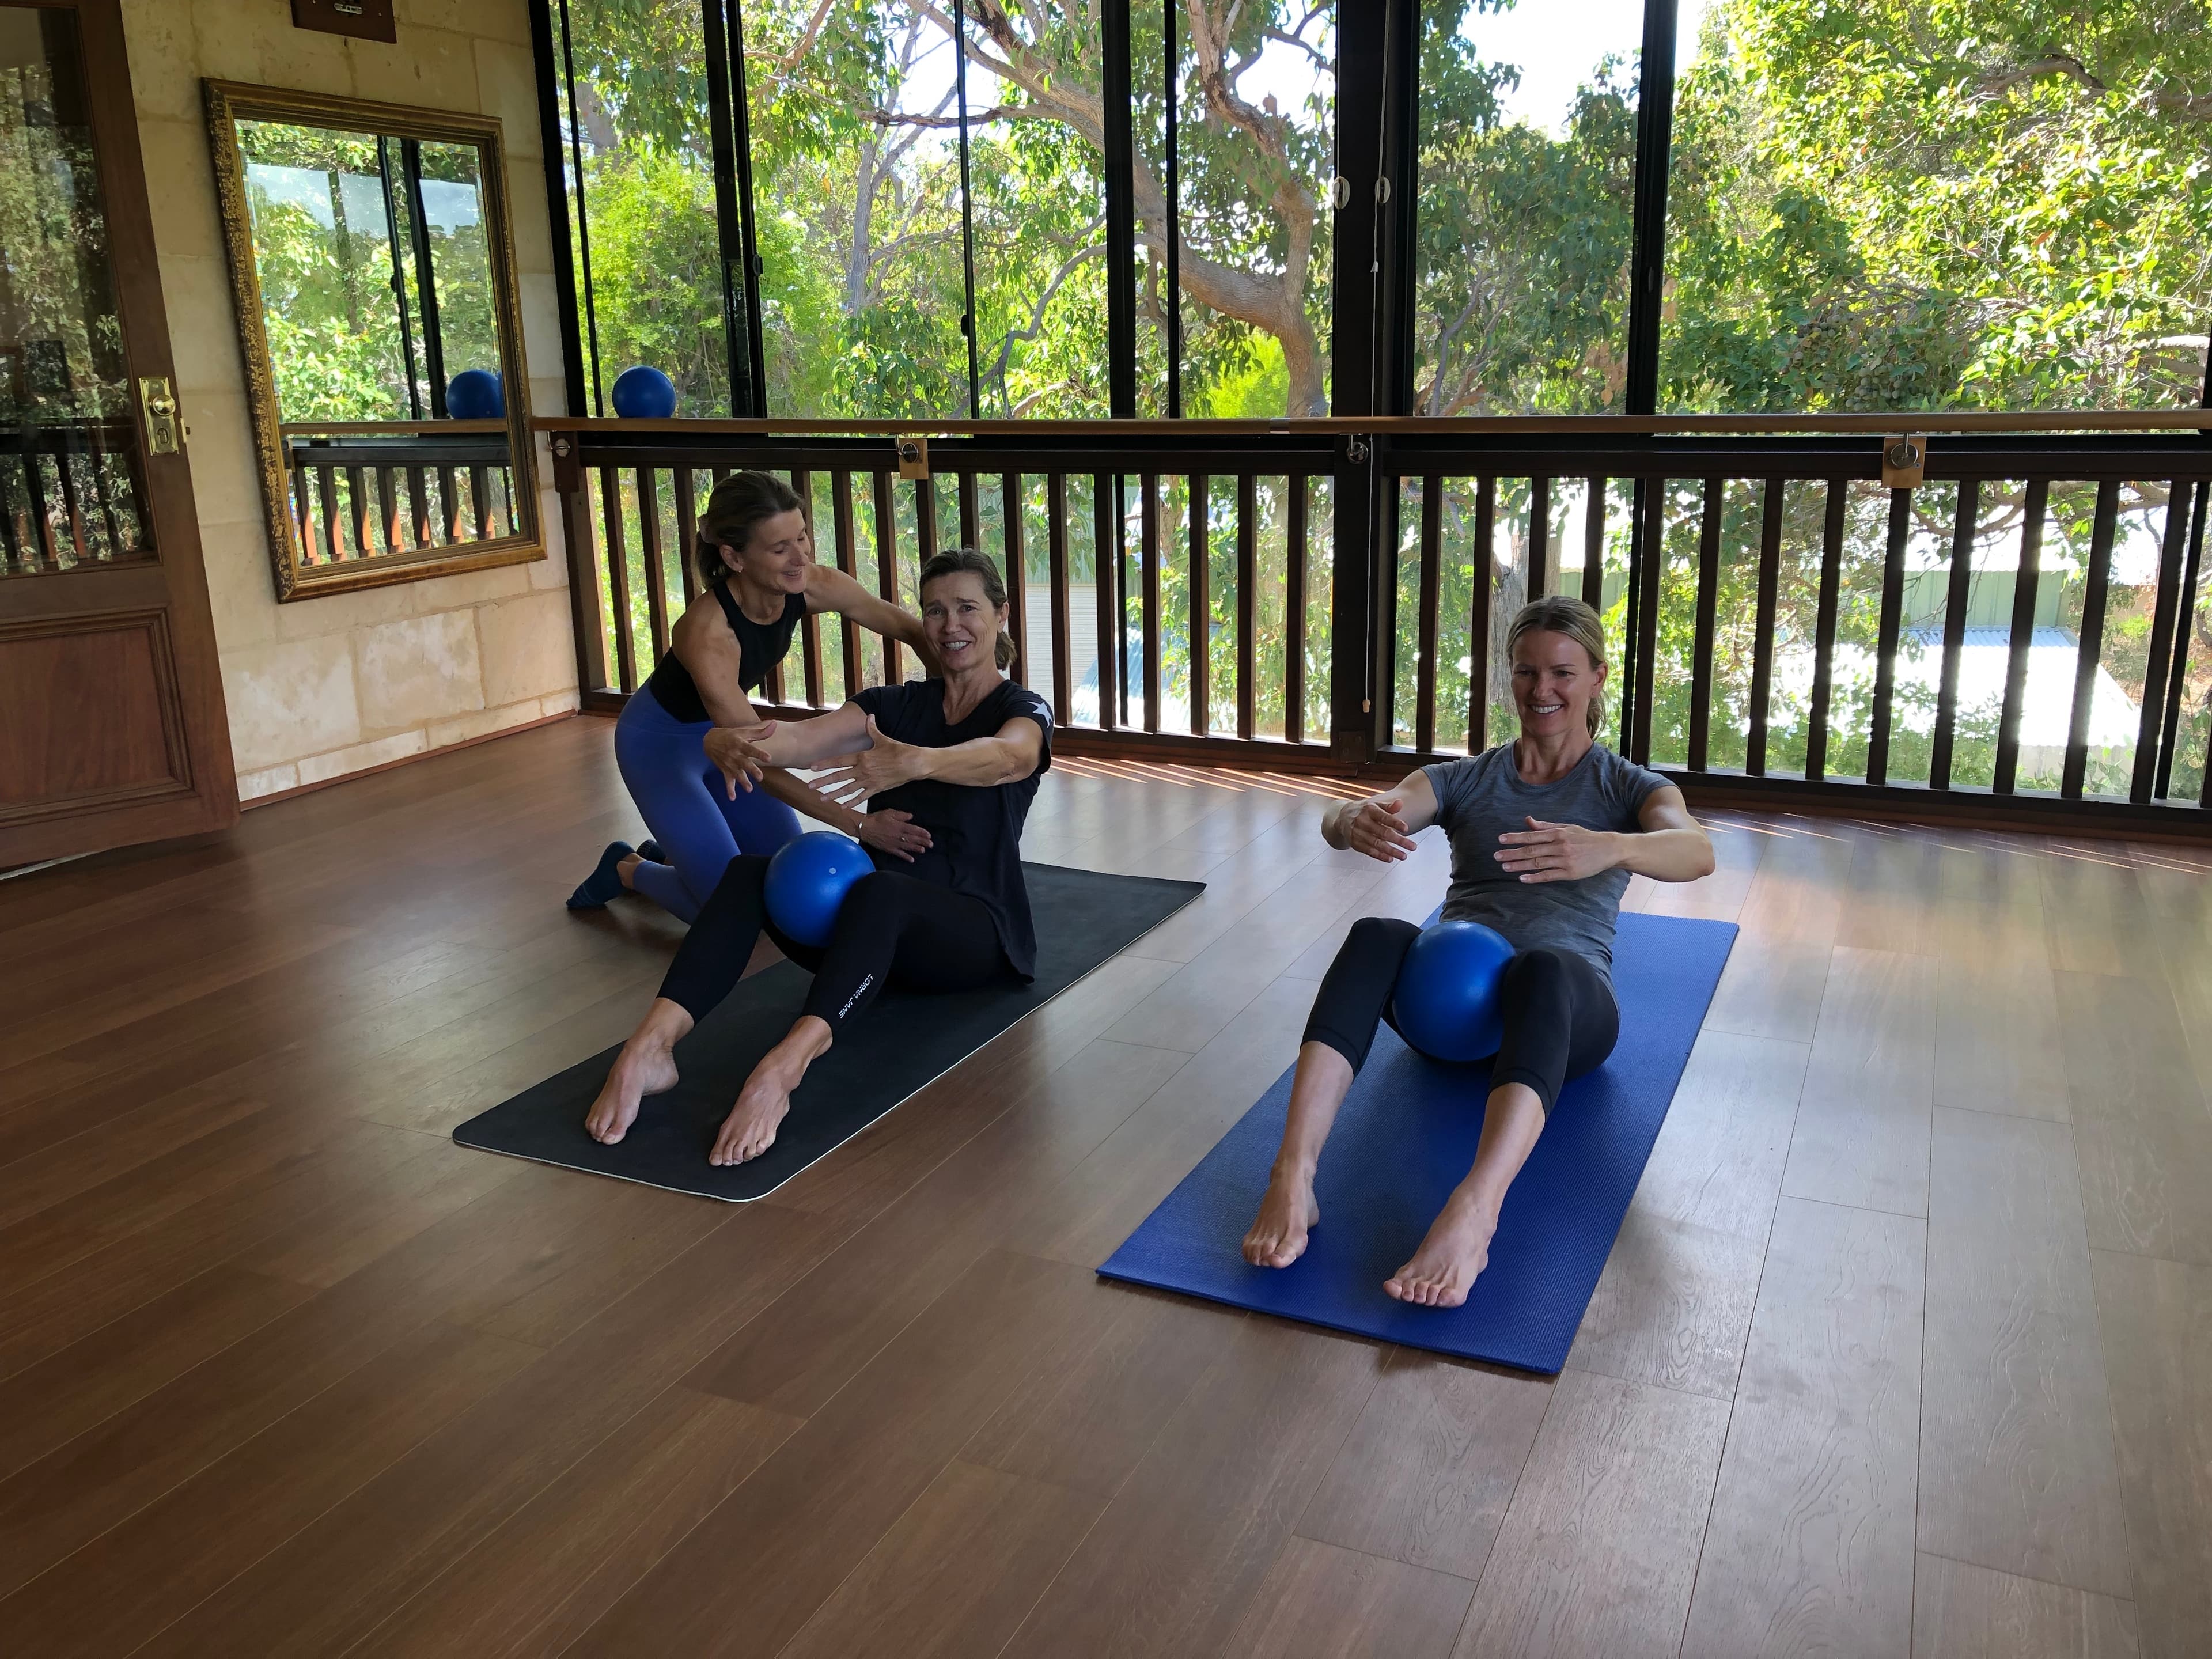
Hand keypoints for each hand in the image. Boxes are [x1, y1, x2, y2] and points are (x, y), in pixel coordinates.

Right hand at [705, 723, 774, 797]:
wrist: (709, 740)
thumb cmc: (730, 735)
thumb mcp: (744, 731)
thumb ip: (760, 732)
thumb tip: (775, 724)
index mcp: (740, 744)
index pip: (751, 749)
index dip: (759, 753)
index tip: (768, 758)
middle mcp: (734, 755)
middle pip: (744, 763)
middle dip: (752, 770)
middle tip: (760, 777)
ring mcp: (729, 764)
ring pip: (736, 774)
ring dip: (742, 781)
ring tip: (749, 789)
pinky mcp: (725, 770)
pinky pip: (727, 781)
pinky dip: (729, 789)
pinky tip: (732, 798)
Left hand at [811, 715, 925, 805]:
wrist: (913, 763)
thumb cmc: (899, 750)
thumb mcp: (884, 739)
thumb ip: (872, 729)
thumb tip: (869, 716)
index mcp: (862, 757)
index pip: (839, 761)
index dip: (825, 764)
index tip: (813, 767)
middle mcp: (863, 770)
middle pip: (839, 776)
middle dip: (824, 782)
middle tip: (810, 786)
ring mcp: (869, 781)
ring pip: (848, 789)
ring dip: (834, 794)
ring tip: (822, 798)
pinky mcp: (877, 789)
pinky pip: (862, 797)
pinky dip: (852, 803)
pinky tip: (843, 807)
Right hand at [854, 809, 931, 862]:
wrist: (864, 827)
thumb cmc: (876, 819)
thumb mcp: (889, 813)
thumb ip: (901, 815)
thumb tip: (910, 816)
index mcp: (899, 826)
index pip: (913, 830)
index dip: (922, 833)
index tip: (929, 835)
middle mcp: (897, 835)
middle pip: (912, 839)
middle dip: (922, 842)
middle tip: (931, 844)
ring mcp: (893, 843)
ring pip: (907, 847)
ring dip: (916, 849)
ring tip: (924, 850)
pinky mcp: (888, 848)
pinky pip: (898, 854)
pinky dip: (905, 857)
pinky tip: (911, 859)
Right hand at [1336, 797, 1417, 862]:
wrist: (1341, 817)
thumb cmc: (1363, 811)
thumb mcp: (1374, 804)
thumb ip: (1388, 806)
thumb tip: (1401, 803)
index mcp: (1369, 810)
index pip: (1383, 817)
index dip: (1395, 823)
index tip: (1406, 828)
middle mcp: (1362, 822)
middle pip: (1383, 833)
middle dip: (1399, 840)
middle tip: (1412, 847)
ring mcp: (1357, 833)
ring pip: (1377, 844)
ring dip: (1391, 851)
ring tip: (1404, 856)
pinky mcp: (1355, 843)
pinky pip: (1369, 851)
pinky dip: (1380, 856)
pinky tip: (1390, 858)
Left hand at [1495, 816, 1618, 882]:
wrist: (1608, 849)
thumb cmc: (1585, 837)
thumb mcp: (1566, 828)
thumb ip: (1546, 826)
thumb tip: (1528, 820)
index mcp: (1558, 833)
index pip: (1532, 835)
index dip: (1515, 838)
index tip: (1501, 840)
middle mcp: (1560, 846)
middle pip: (1531, 850)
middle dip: (1512, 853)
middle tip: (1497, 856)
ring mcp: (1565, 860)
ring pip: (1537, 863)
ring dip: (1519, 865)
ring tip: (1505, 867)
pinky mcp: (1570, 873)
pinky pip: (1549, 876)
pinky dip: (1535, 877)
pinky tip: (1522, 878)